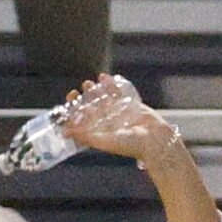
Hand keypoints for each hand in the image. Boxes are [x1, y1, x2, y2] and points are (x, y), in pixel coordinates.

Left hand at [58, 74, 181, 164]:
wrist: (156, 141)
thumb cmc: (131, 145)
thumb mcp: (105, 142)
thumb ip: (85, 137)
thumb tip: (65, 132)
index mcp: (100, 132)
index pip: (82, 120)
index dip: (73, 110)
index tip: (69, 101)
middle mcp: (108, 122)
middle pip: (91, 107)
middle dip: (83, 98)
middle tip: (77, 90)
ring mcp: (119, 113)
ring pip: (104, 99)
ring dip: (95, 90)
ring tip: (88, 83)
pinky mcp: (131, 105)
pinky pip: (119, 92)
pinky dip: (111, 84)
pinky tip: (104, 76)